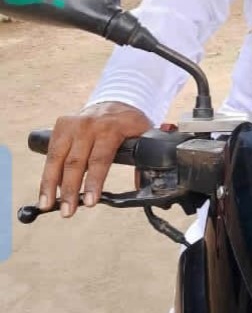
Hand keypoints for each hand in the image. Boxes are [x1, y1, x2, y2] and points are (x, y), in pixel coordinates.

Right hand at [38, 102, 150, 218]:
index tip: (90, 201)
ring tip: (47, 205)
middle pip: (75, 162)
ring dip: (50, 185)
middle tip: (68, 212)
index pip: (99, 159)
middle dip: (70, 190)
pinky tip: (46, 192)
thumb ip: (144, 159)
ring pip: (57, 158)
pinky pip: (52, 153)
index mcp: (111, 129)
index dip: (94, 182)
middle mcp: (88, 126)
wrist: (116, 101)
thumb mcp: (143, 136)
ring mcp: (72, 125)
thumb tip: (142, 186)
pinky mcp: (61, 126)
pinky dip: (47, 174)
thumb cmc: (130, 124)